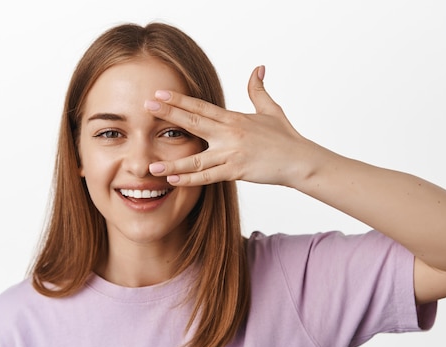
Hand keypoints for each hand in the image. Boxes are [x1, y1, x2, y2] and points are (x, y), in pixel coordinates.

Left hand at [144, 66, 313, 186]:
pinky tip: (174, 180)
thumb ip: (258, 90)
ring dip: (173, 161)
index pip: (201, 107)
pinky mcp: (237, 171)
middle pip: (193, 123)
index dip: (179, 100)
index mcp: (234, 118)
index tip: (159, 94)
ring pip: (196, 158)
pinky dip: (190, 178)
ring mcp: (232, 153)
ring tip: (151, 164)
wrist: (299, 160)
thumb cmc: (285, 137)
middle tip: (146, 108)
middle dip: (168, 115)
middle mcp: (230, 133)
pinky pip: (208, 176)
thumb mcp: (271, 109)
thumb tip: (258, 68)